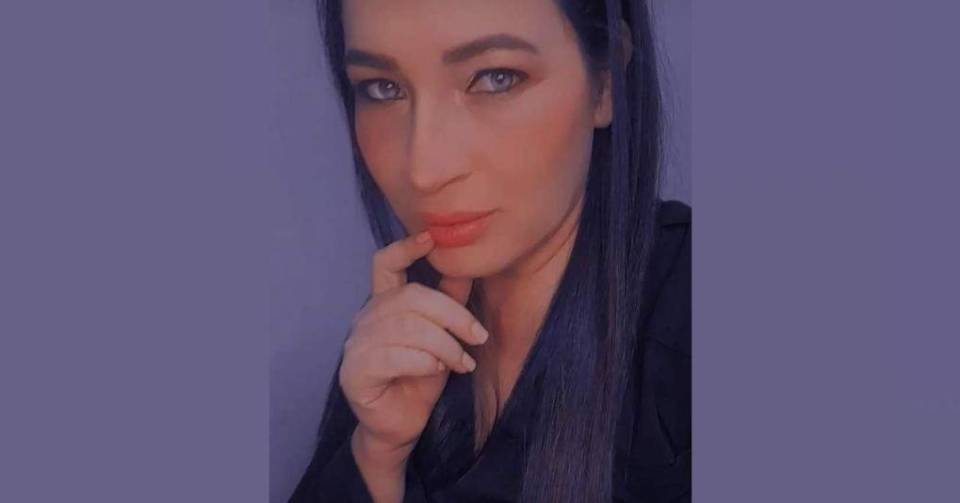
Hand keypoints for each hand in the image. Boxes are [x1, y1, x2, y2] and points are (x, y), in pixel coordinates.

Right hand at [339, 231, 487, 464]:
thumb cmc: (420, 379)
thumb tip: (467, 266)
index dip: (405, 247)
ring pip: (407, 327)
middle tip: (478, 336)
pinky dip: (424, 361)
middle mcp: (365, 319)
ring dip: (443, 344)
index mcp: (383, 304)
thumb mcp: (443, 337)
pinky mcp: (354, 372)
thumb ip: (450, 302)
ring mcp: (355, 345)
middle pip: (410, 297)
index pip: (384, 264)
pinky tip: (437, 371)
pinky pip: (394, 356)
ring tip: (462, 363)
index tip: (430, 238)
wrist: (401, 427)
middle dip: (452, 314)